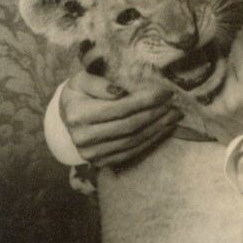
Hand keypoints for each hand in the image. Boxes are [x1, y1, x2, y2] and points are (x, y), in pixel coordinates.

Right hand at [60, 71, 184, 167]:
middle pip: (130, 125)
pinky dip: (151, 141)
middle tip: (175, 105)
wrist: (67, 118)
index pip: (121, 107)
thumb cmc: (79, 93)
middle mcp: (84, 138)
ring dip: (158, 128)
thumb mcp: (82, 79)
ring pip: (134, 141)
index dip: (146, 100)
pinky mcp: (101, 162)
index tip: (166, 92)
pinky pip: (132, 153)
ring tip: (174, 116)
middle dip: (156, 114)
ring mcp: (93, 154)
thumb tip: (120, 92)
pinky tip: (164, 130)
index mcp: (79, 114)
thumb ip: (99, 83)